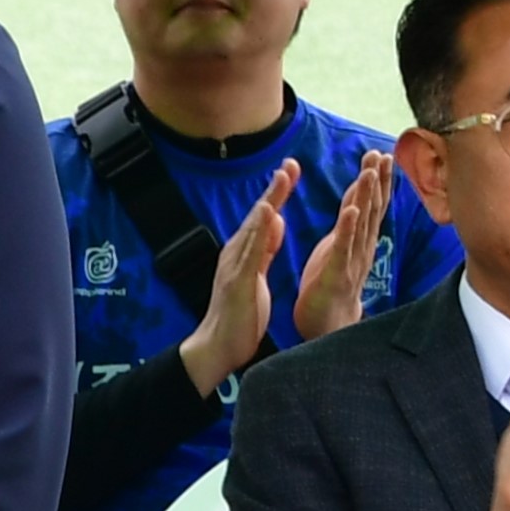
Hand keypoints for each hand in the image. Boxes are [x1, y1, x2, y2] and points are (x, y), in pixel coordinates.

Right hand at [178, 161, 297, 396]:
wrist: (217, 348)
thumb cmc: (239, 316)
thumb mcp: (256, 276)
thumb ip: (264, 249)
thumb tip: (275, 221)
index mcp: (245, 253)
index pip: (265, 218)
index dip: (278, 193)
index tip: (292, 169)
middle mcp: (237, 253)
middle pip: (259, 215)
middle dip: (276, 188)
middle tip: (291, 162)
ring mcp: (235, 265)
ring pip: (255, 228)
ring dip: (269, 200)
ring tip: (282, 177)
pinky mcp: (238, 281)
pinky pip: (251, 252)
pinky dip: (260, 230)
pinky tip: (268, 212)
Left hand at [287, 152, 399, 343]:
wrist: (329, 324)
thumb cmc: (333, 284)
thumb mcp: (343, 246)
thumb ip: (351, 221)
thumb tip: (359, 195)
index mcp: (361, 239)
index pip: (373, 205)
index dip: (380, 180)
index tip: (384, 154)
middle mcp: (362, 247)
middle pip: (372, 209)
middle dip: (378, 181)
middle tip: (382, 155)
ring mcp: (351, 260)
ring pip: (361, 224)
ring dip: (366, 198)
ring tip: (370, 173)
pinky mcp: (336, 274)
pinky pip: (342, 249)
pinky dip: (347, 230)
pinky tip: (350, 212)